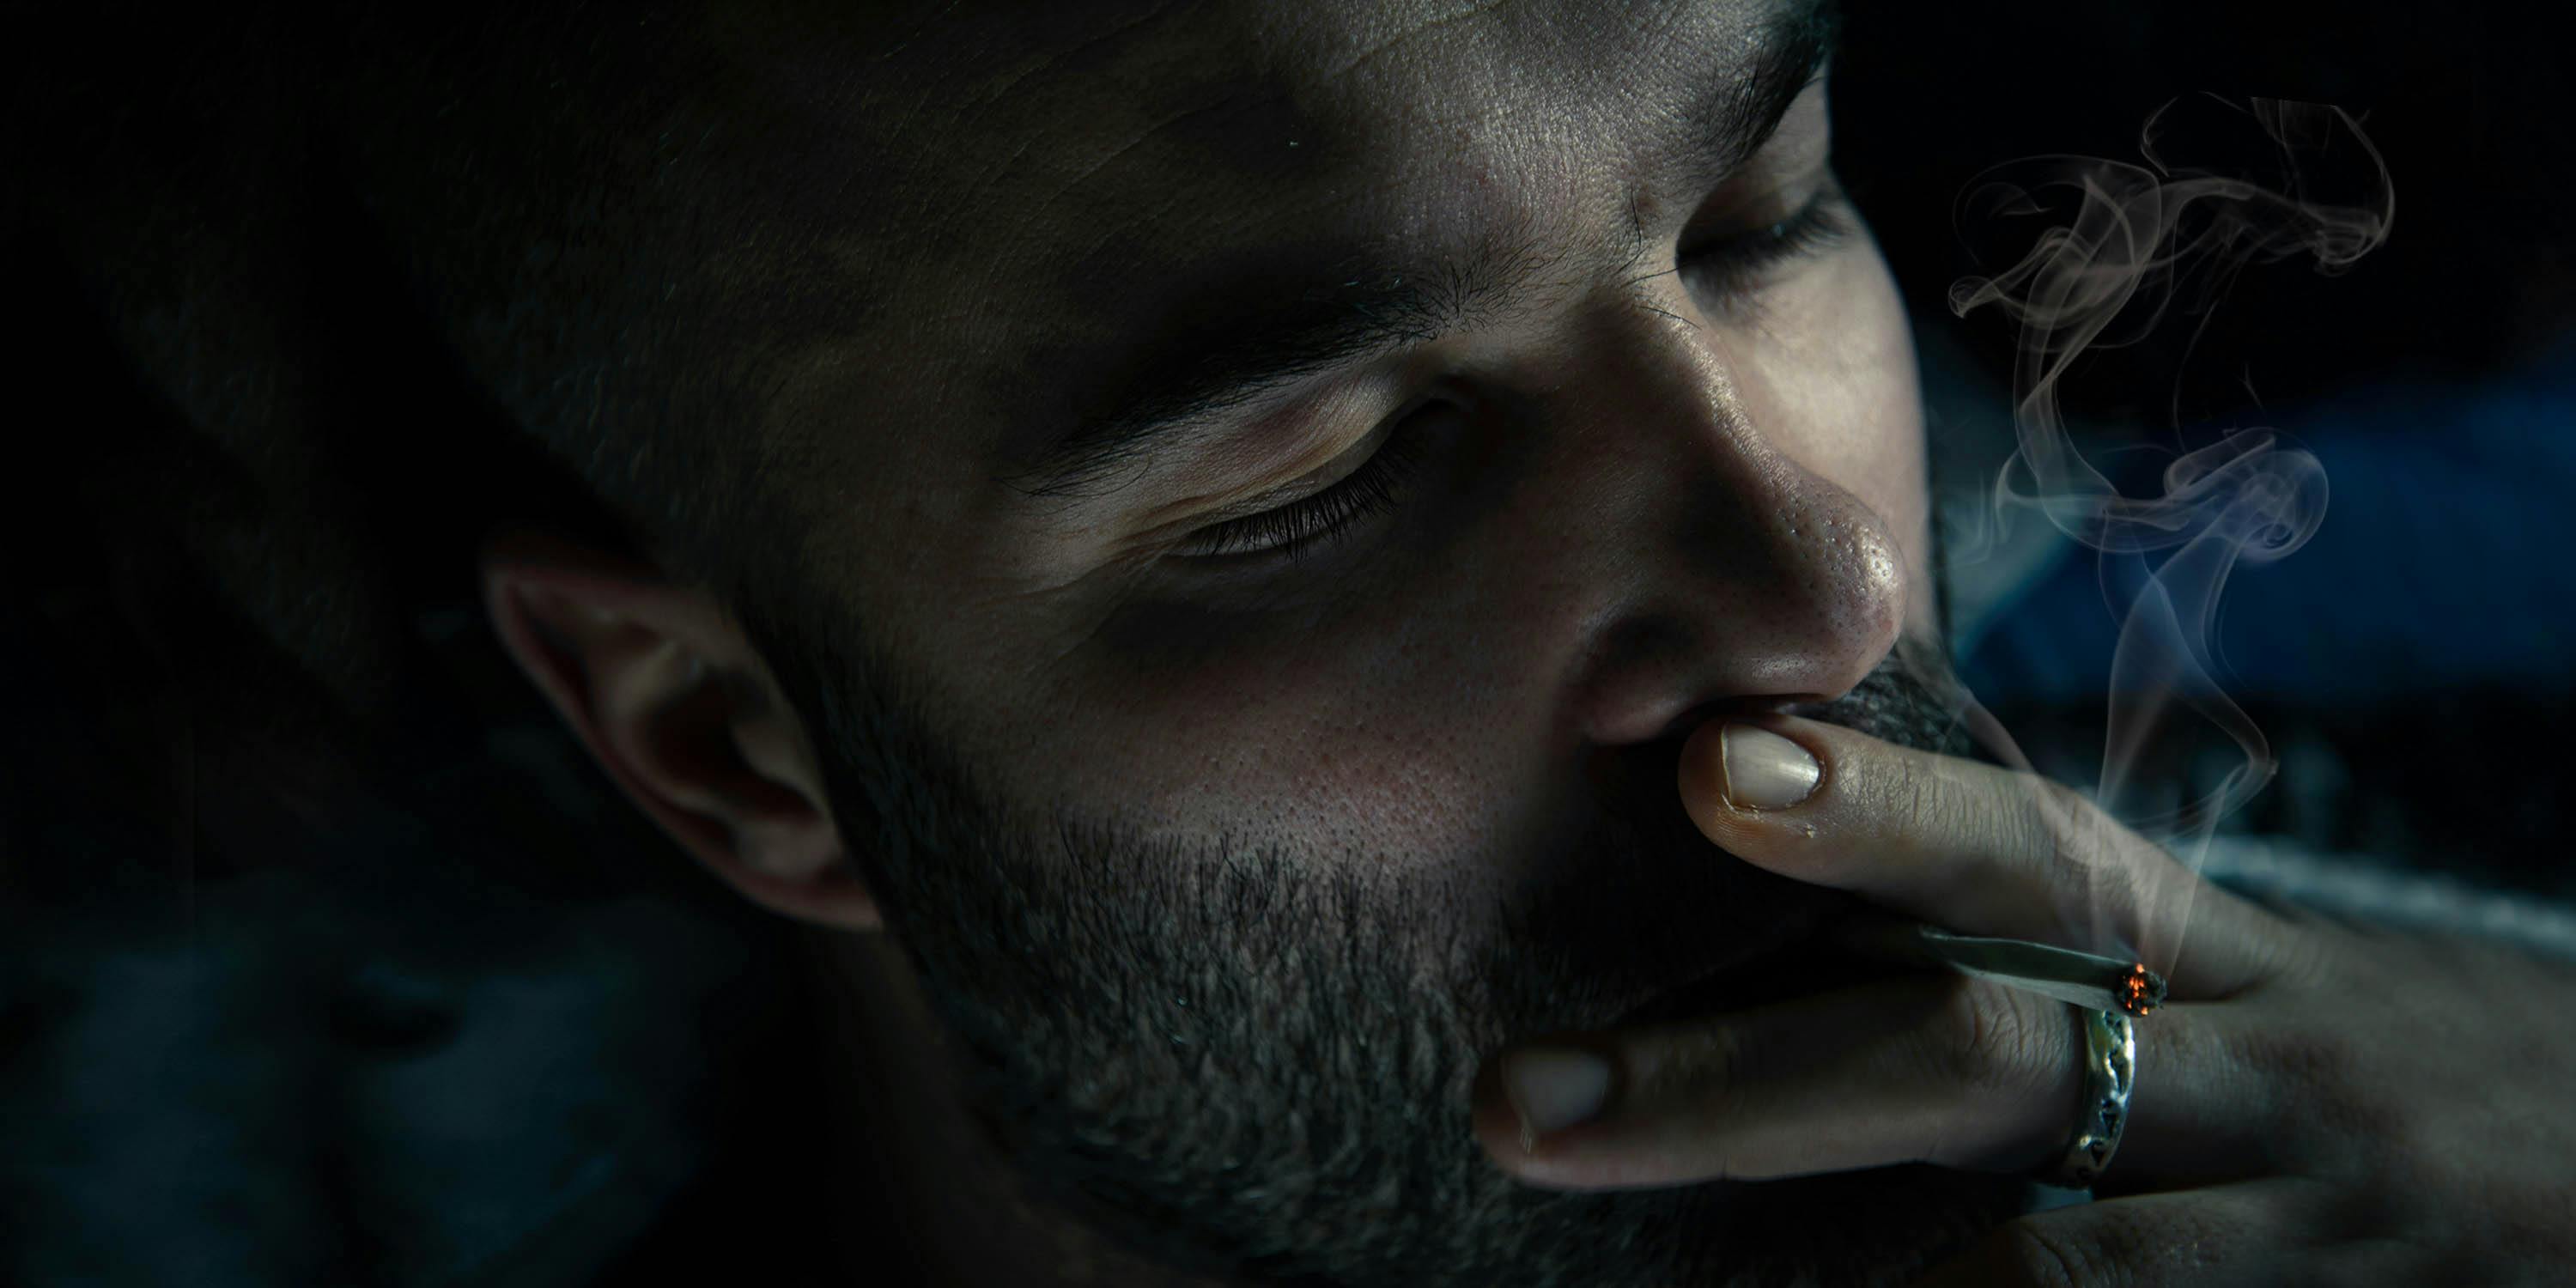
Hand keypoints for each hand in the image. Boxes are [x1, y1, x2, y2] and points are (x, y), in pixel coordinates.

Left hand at [1471, 714, 2575, 1285]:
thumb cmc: (2364, 1085)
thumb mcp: (2233, 989)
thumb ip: (2045, 948)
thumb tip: (1760, 904)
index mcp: (2201, 949)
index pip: (2024, 854)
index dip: (1871, 808)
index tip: (1702, 770)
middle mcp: (2246, 1070)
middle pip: (1975, 1054)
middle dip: (1732, 1084)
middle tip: (1521, 1102)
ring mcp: (2300, 1226)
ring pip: (2044, 1268)